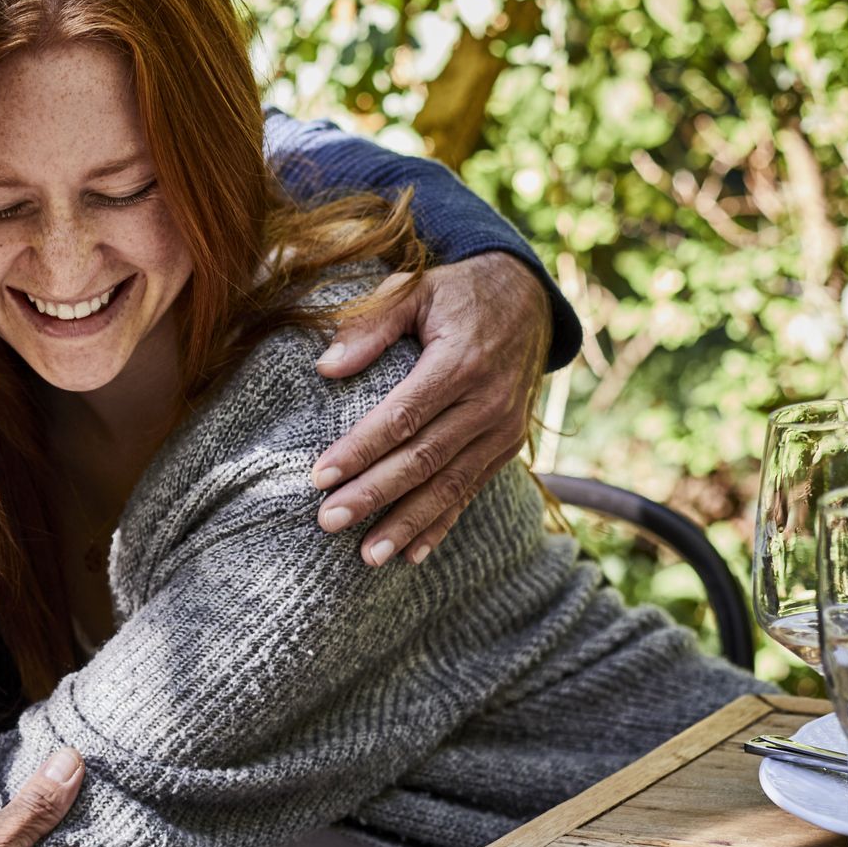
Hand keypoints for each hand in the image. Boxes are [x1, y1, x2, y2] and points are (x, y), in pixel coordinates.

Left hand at [310, 253, 550, 566]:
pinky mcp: (507, 448)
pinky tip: (411, 554)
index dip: (361, 449)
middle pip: (423, 459)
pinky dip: (441, 525)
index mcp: (460, 362)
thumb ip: (371, 325)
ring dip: (407, 524)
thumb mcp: (415, 290)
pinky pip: (471, 492)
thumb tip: (325, 367)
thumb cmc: (457, 295)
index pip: (403, 416)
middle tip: (329, 522)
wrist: (528, 299)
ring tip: (367, 556)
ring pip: (449, 486)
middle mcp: (488, 402)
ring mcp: (503, 431)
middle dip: (374, 495)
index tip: (319, 476)